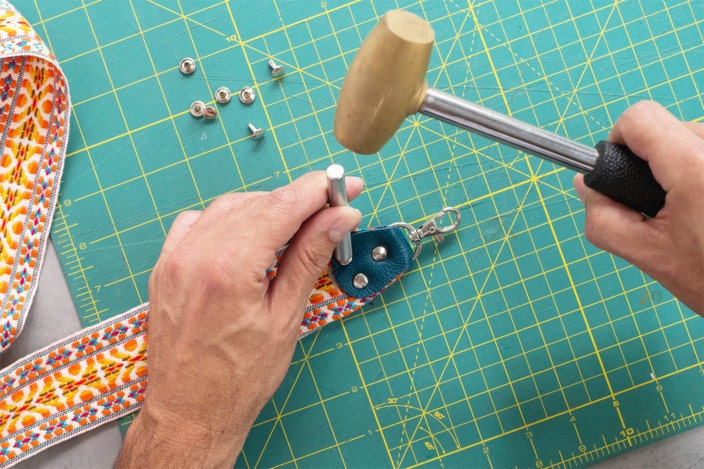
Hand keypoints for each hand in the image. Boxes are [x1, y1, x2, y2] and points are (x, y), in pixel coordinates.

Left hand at [116, 172, 362, 467]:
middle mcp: (196, 254)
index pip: (283, 206)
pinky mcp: (166, 266)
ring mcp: (175, 258)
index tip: (345, 185)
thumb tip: (338, 219)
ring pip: (229, 207)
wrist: (188, 414)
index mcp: (229, 268)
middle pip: (259, 201)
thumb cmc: (237, 381)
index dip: (320, 191)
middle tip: (332, 210)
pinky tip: (248, 235)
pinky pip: (198, 222)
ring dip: (266, 208)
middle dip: (299, 200)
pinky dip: (229, 218)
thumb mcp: (286, 318)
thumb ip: (309, 258)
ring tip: (296, 227)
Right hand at [574, 101, 703, 315]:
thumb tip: (589, 187)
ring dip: (682, 166)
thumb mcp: (649, 256)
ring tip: (695, 212)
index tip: (624, 172)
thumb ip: (604, 219)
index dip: (620, 140)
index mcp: (695, 168)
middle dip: (654, 161)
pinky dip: (701, 170)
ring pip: (694, 138)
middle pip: (668, 127)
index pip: (639, 117)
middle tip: (665, 207)